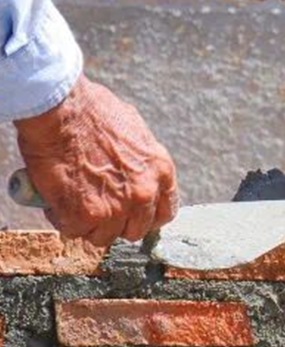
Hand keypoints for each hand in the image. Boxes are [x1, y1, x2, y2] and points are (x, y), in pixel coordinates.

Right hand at [14, 75, 177, 246]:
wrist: (62, 109)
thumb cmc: (92, 111)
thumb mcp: (134, 131)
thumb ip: (140, 160)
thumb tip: (133, 172)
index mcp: (161, 171)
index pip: (165, 212)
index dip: (147, 217)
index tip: (133, 215)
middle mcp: (145, 193)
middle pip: (135, 230)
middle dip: (115, 223)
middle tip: (96, 209)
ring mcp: (117, 207)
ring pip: (104, 236)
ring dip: (87, 224)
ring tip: (72, 203)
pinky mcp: (87, 215)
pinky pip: (75, 231)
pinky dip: (63, 220)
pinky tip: (56, 202)